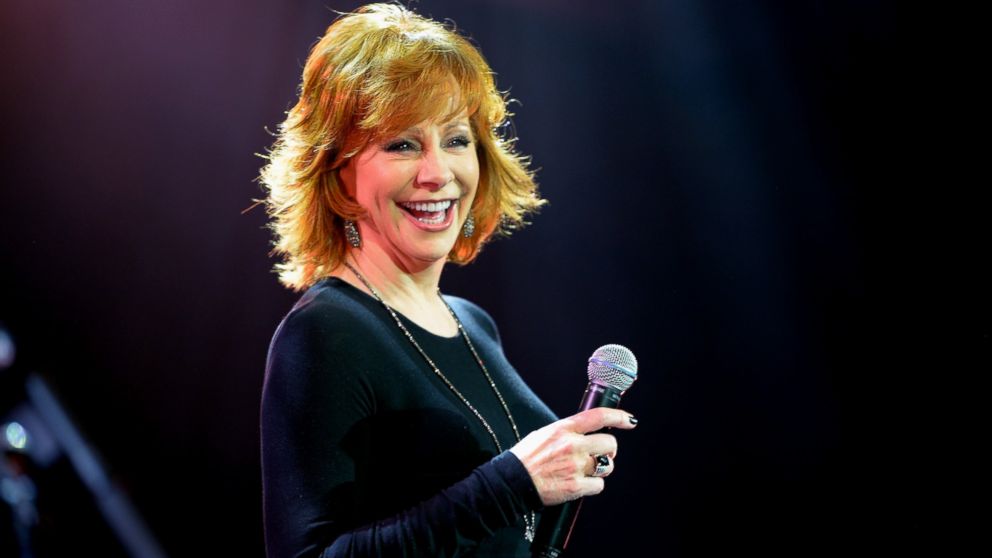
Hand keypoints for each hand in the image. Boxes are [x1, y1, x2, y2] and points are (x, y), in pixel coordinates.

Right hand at [509, 408, 636, 505]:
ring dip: (602, 468)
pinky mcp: (575, 487)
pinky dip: (593, 485)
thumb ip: (567, 431)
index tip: (629, 420)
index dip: (618, 417)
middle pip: (610, 443)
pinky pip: (599, 485)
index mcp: (563, 429)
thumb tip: (586, 431)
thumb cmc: (526, 458)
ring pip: (608, 465)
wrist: (512, 481)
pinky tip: (581, 483)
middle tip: (601, 454)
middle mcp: (572, 445)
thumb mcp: (545, 434)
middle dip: (610, 450)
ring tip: (587, 470)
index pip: (598, 417)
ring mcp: (575, 467)